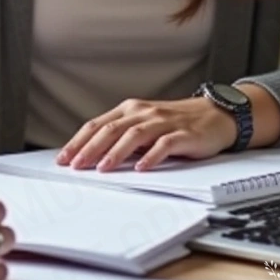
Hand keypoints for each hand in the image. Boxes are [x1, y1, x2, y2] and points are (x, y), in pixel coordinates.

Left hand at [57, 96, 237, 171]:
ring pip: (133, 135)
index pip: (97, 125)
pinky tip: (141, 168)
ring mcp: (163, 122)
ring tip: (102, 168)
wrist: (215, 115)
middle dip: (90, 148)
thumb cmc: (176, 123)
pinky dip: (151, 156)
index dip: (79, 141)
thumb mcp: (144, 125)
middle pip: (111, 129)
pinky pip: (164, 144)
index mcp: (129, 110)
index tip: (63, 158)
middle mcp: (143, 112)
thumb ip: (122, 136)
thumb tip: (92, 156)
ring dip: (116, 152)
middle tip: (75, 165)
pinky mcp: (183, 134)